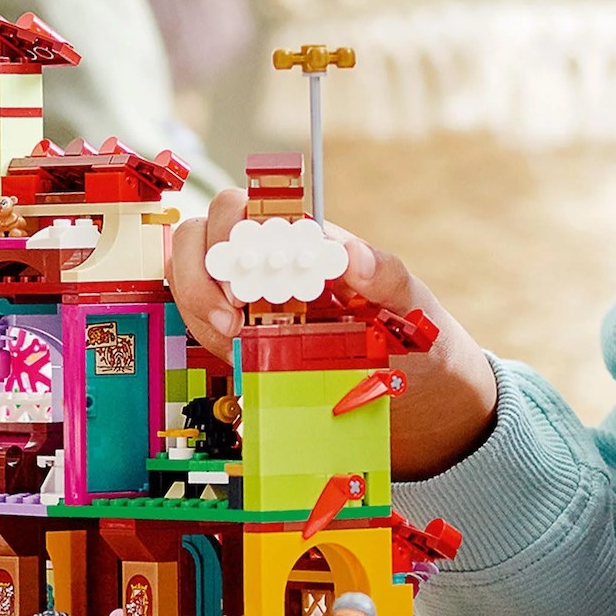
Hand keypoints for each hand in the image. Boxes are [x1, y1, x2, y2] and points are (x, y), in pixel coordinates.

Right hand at [169, 188, 499, 476]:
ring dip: (196, 303)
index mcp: (309, 245)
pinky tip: (233, 356)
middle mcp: (271, 267)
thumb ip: (384, 276)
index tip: (247, 264)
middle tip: (229, 312)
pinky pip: (203, 328)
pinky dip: (204, 336)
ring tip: (233, 336)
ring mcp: (252, 306)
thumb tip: (348, 251)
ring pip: (191, 280)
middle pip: (202, 238)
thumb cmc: (420, 343)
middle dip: (198, 268)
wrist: (424, 406)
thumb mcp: (412, 307)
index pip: (247, 209)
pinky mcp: (245, 346)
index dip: (231, 226)